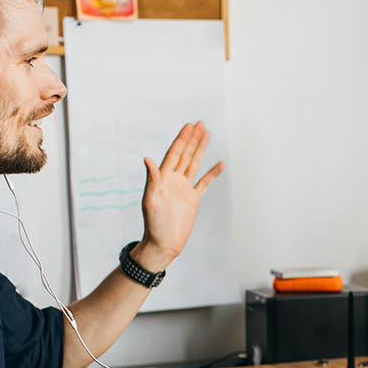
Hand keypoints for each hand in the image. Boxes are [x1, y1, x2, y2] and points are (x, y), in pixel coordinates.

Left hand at [133, 121, 224, 271]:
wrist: (164, 244)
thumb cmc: (154, 225)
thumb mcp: (151, 201)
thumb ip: (152, 180)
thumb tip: (148, 159)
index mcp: (163, 178)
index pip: (174, 154)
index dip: (181, 139)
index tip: (188, 126)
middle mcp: (174, 180)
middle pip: (185, 154)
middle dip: (192, 139)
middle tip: (200, 123)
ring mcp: (184, 188)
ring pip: (194, 164)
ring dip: (200, 149)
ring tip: (207, 134)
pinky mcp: (193, 199)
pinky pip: (204, 182)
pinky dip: (212, 173)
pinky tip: (219, 164)